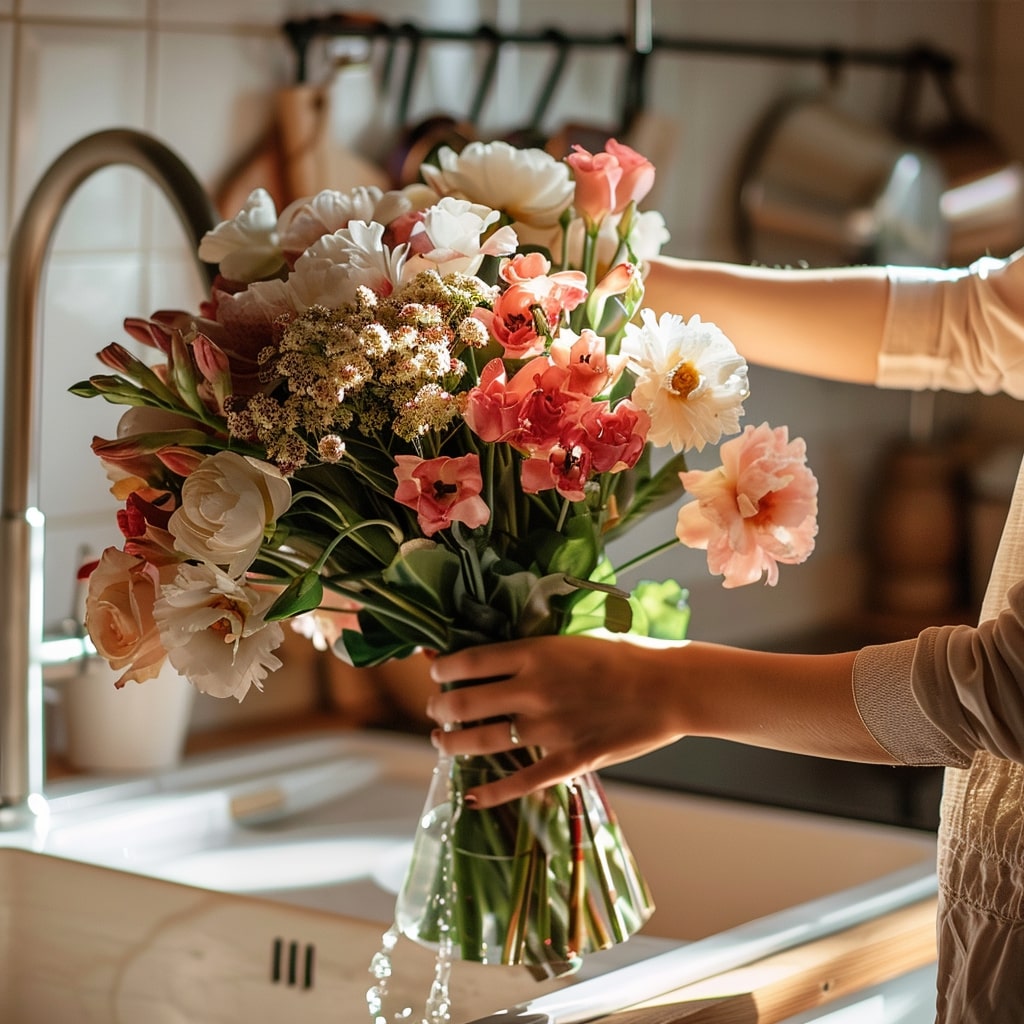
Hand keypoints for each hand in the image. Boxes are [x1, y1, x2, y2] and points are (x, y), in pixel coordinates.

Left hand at [427, 633, 687, 807]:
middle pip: (464, 702)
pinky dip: (492, 793)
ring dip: (451, 743)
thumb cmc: (628, 653)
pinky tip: (472, 799)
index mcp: (535, 653)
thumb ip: (537, 647)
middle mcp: (533, 690)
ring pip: (481, 741)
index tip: (435, 671)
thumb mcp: (575, 636)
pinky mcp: (569, 759)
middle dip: (439, 707)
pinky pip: (521, 781)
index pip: (469, 661)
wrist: (670, 687)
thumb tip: (500, 652)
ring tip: (440, 740)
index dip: (443, 668)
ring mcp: (550, 728)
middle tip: (434, 708)